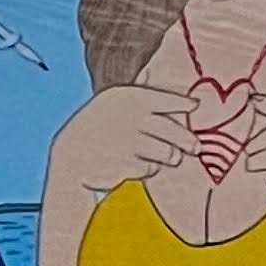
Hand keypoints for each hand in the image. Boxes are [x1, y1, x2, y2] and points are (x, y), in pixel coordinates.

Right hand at [61, 83, 194, 191]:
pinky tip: (135, 166)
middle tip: (196, 147)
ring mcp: (125, 141)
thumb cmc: (99, 132)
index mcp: (121, 97)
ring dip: (170, 157)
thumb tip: (192, 102)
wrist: (70, 160)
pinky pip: (151, 168)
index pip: (162, 98)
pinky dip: (149, 169)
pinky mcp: (125, 164)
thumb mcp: (115, 108)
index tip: (195, 105)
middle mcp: (125, 116)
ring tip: (165, 158)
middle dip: (187, 140)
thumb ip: (148, 103)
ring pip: (168, 152)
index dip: (180, 102)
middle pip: (171, 130)